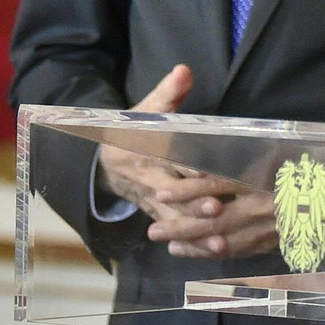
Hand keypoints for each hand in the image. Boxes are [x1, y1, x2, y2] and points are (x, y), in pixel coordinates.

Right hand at [98, 65, 278, 259]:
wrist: (105, 161)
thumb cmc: (135, 130)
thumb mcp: (147, 110)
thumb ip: (168, 92)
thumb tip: (184, 70)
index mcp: (146, 150)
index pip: (167, 158)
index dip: (186, 165)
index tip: (205, 171)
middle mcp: (148, 179)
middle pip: (171, 193)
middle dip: (192, 202)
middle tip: (216, 209)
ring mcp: (152, 199)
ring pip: (173, 217)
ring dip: (195, 230)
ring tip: (219, 242)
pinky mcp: (157, 214)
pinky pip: (172, 230)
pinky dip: (190, 242)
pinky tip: (213, 253)